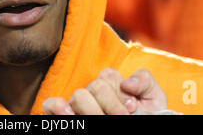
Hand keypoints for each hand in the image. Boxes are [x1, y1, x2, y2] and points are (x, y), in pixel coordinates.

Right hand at [43, 68, 167, 114]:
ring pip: (79, 95)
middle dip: (111, 104)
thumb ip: (145, 82)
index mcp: (110, 84)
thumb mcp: (152, 100)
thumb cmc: (144, 117)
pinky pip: (50, 105)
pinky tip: (69, 114)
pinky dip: (56, 107)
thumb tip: (127, 83)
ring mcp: (77, 105)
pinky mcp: (64, 117)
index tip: (131, 109)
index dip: (121, 93)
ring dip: (93, 111)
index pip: (108, 76)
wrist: (142, 127)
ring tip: (102, 122)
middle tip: (120, 120)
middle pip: (95, 86)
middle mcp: (92, 93)